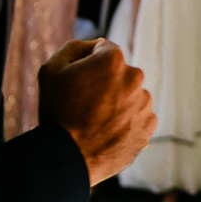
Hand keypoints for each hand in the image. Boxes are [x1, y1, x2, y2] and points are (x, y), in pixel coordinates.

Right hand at [38, 39, 156, 185]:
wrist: (68, 157)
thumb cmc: (56, 111)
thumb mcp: (52, 69)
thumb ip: (75, 47)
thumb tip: (98, 44)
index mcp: (113, 60)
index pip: (102, 51)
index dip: (86, 65)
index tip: (77, 83)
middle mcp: (135, 77)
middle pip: (119, 74)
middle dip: (105, 84)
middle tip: (85, 105)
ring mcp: (144, 103)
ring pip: (130, 96)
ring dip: (117, 103)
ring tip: (95, 122)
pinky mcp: (149, 126)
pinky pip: (138, 117)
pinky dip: (126, 123)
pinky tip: (107, 132)